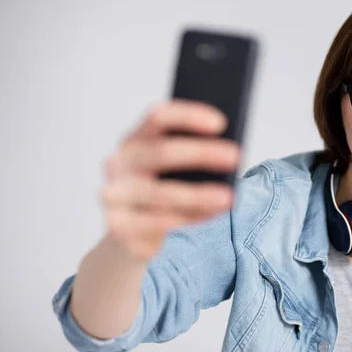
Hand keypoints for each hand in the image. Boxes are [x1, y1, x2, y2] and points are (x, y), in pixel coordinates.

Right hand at [101, 99, 239, 261]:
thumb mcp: (175, 171)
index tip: (221, 123)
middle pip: (162, 152)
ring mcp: (114, 194)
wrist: (130, 234)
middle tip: (236, 156)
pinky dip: (190, 217)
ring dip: (199, 194)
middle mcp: (119, 162)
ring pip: (162, 193)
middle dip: (202, 153)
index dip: (189, 116)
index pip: (158, 117)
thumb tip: (230, 154)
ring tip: (229, 197)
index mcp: (135, 139)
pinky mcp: (118, 225)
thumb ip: (192, 157)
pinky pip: (158, 222)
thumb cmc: (163, 191)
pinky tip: (213, 213)